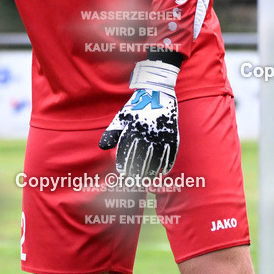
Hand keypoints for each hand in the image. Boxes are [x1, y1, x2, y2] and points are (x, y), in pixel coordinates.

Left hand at [99, 57, 180, 178]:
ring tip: (149, 180)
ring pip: (156, 158)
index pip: (126, 152)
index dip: (124, 164)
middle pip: (141, 158)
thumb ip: (112, 133)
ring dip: (153, 171)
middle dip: (138, 172)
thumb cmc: (136, 107)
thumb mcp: (121, 117)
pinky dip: (167, 163)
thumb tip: (102, 148)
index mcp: (132, 130)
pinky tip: (163, 172)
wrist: (157, 92)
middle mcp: (146, 133)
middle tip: (136, 181)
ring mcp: (160, 134)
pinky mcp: (171, 134)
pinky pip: (170, 152)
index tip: (123, 173)